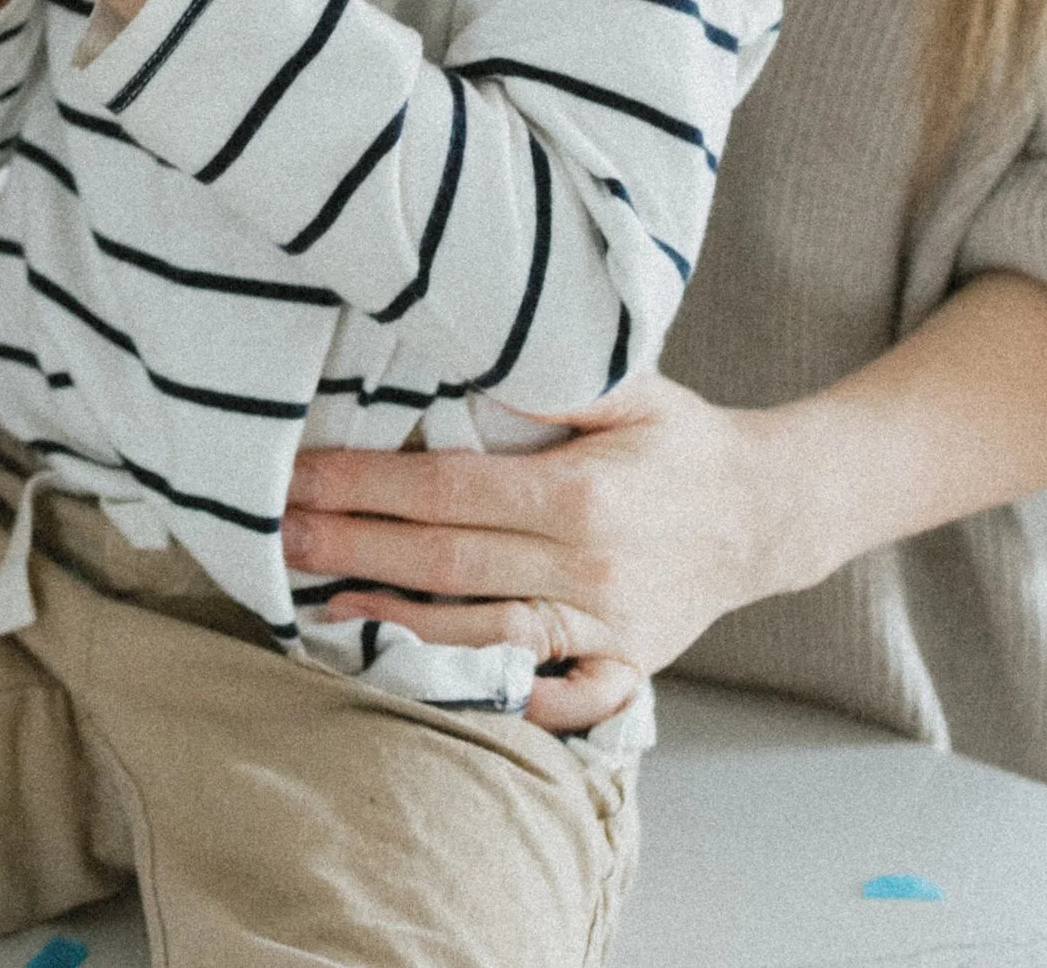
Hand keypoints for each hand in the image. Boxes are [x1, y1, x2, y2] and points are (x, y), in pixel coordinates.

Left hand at [281, 372, 780, 731]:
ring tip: (319, 601)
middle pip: (446, 564)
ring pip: (480, 635)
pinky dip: (487, 691)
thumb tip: (462, 351)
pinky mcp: (622, 670)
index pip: (446, 491)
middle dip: (353, 550)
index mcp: (579, 492)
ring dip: (393, 622)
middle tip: (279, 540)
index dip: (364, 487)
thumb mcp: (625, 384)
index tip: (298, 477)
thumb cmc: (681, 439)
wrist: (767, 513)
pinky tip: (421, 676)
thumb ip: (547, 376)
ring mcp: (605, 629)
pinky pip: (548, 695)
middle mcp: (588, 567)